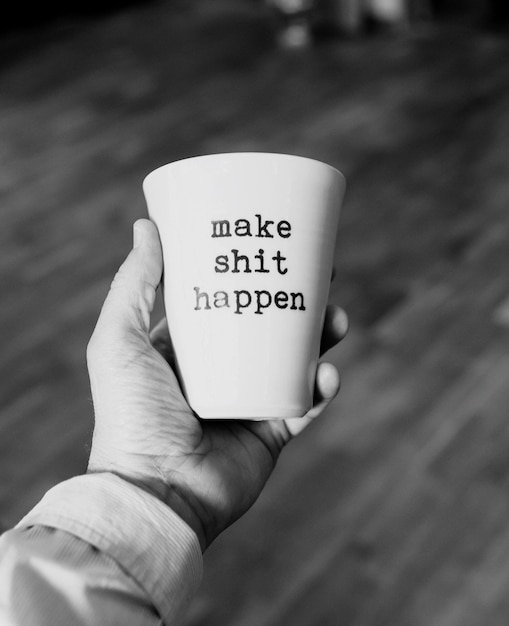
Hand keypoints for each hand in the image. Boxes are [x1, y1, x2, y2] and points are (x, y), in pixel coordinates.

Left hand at [86, 219, 347, 549]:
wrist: (156, 494)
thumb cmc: (131, 416)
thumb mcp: (120, 340)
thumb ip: (134, 285)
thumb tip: (147, 226)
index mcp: (187, 349)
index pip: (225, 301)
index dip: (252, 274)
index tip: (278, 249)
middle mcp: (219, 372)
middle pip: (269, 327)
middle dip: (300, 302)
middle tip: (325, 277)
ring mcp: (247, 402)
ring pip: (295, 361)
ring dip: (322, 340)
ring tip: (337, 320)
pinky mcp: (270, 433)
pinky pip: (304, 405)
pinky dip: (321, 389)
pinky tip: (328, 375)